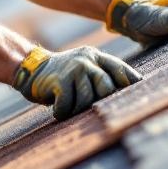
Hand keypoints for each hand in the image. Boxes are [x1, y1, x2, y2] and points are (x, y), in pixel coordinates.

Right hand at [12, 45, 141, 120]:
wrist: (32, 69)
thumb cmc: (66, 75)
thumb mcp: (86, 67)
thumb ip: (104, 74)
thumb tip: (132, 91)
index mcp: (96, 56)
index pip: (120, 69)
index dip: (130, 83)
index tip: (135, 96)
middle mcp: (86, 60)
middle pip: (107, 88)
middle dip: (100, 102)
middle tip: (89, 107)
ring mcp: (72, 70)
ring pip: (87, 100)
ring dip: (77, 109)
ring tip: (70, 107)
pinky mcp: (58, 81)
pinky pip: (68, 105)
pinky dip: (62, 111)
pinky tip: (58, 108)